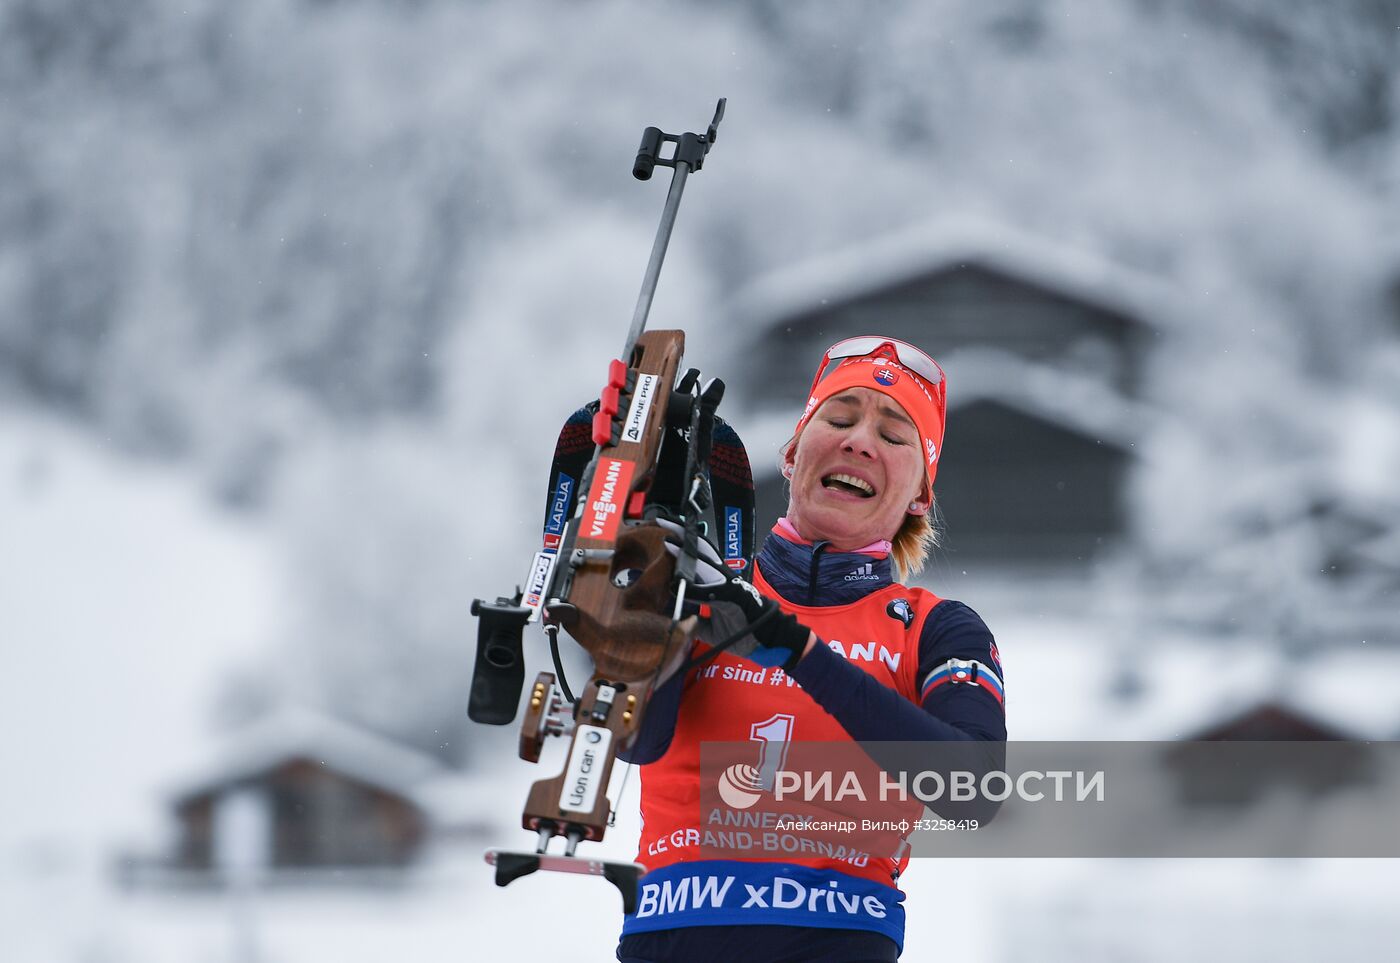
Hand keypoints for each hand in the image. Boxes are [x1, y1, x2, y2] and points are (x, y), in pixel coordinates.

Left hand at [655, 519, 812, 671]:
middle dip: (682, 534)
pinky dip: (693, 589)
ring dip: (685, 552)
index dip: (682, 543)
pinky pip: (709, 590)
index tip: (665, 534)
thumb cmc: (741, 631)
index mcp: (717, 580)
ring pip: (705, 561)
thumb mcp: (709, 628)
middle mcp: (722, 576)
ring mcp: (728, 583)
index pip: (698, 556)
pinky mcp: (732, 595)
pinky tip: (677, 584)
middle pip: (700, 549)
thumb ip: (694, 619)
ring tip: (668, 541)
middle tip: (662, 521)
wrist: (765, 640)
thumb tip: (677, 620)